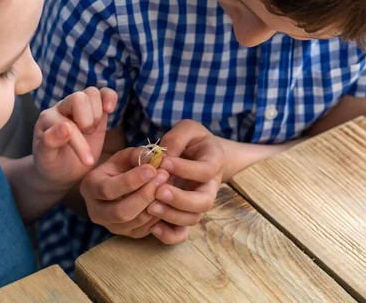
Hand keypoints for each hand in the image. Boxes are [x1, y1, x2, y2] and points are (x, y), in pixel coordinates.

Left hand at [32, 87, 116, 189]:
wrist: (62, 168)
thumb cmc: (52, 164)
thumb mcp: (46, 159)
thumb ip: (50, 142)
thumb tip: (65, 127)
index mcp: (47, 118)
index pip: (67, 122)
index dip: (80, 143)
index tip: (87, 162)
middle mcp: (62, 107)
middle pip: (79, 97)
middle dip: (88, 121)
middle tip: (85, 136)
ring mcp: (79, 106)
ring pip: (92, 93)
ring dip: (97, 114)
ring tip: (91, 130)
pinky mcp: (95, 108)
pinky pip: (104, 92)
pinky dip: (110, 97)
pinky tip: (109, 110)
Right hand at [80, 147, 170, 237]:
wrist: (119, 184)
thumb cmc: (121, 167)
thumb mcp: (125, 156)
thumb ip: (138, 155)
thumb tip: (155, 160)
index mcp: (90, 188)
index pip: (108, 189)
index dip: (132, 180)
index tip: (152, 169)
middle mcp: (96, 212)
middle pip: (121, 212)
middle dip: (145, 195)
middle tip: (164, 177)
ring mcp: (111, 226)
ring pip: (135, 222)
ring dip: (156, 204)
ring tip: (169, 185)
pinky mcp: (127, 234)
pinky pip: (145, 230)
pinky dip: (159, 215)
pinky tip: (167, 198)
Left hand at [147, 119, 225, 243]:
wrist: (199, 154)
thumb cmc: (192, 140)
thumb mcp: (187, 130)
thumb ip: (177, 138)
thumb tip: (162, 156)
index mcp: (214, 163)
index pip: (205, 171)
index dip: (185, 168)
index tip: (164, 161)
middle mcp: (210, 187)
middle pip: (204, 202)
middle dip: (181, 199)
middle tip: (160, 190)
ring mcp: (198, 203)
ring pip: (193, 218)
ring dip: (172, 215)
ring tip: (150, 205)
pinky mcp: (185, 214)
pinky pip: (182, 233)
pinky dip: (169, 235)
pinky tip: (153, 227)